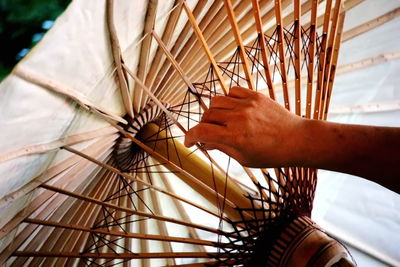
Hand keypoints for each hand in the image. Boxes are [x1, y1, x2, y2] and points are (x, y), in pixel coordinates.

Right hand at [184, 87, 303, 166]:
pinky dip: (228, 99)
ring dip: (214, 111)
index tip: (189, 142)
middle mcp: (239, 118)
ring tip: (222, 121)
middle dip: (204, 125)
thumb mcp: (244, 158)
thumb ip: (222, 148)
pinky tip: (233, 109)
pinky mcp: (255, 96)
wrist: (297, 139)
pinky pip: (232, 91)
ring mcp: (247, 105)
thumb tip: (204, 143)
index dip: (190, 137)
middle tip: (210, 133)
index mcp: (235, 137)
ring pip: (216, 100)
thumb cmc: (271, 154)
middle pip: (207, 115)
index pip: (201, 131)